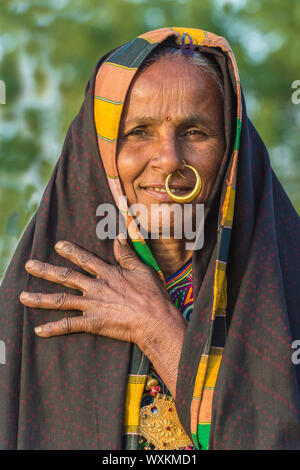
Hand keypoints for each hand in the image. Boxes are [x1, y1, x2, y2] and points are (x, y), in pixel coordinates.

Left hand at [19, 236, 184, 355]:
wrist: (155, 320)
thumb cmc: (152, 296)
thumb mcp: (141, 269)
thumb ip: (127, 254)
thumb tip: (119, 237)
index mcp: (108, 273)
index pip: (85, 259)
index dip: (70, 251)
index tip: (57, 245)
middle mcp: (96, 287)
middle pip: (66, 277)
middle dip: (46, 270)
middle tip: (29, 265)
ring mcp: (92, 305)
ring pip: (61, 300)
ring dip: (40, 299)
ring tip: (22, 297)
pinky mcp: (93, 323)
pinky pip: (69, 326)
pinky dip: (53, 329)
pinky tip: (38, 330)